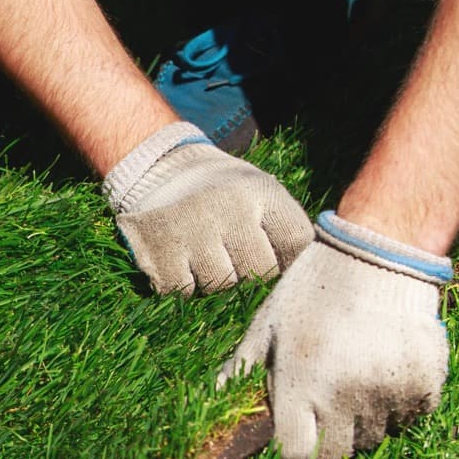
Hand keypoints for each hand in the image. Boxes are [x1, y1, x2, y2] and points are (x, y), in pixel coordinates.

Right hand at [103, 122, 311, 295]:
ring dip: (213, 280)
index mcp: (259, 190)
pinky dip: (182, 284)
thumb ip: (285, 227)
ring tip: (204, 255)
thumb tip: (301, 278)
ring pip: (220, 285)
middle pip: (260, 271)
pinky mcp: (157, 249)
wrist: (157, 168)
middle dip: (248, 271)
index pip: (296, 243)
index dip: (287, 258)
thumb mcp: (258, 191)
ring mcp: (191, 228)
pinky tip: (180, 260)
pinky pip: (183, 290)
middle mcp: (227, 206)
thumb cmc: (220, 192)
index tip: (271, 254)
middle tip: (230, 253)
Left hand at [219, 211, 452, 458]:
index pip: (296, 456)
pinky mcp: (424, 386)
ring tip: (354, 386)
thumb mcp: (269, 323)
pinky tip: (384, 376)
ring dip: (361, 426)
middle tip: (322, 421)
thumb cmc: (315, 289)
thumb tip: (217, 401)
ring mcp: (388, 394)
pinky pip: (409, 419)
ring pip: (374, 439)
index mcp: (300, 383)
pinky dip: (397, 409)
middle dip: (324, 448)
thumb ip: (244, 367)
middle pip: (336, 456)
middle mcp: (344, 396)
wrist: (380, 254)